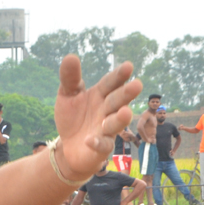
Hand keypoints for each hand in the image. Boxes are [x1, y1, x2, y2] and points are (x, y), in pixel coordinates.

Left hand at [53, 56, 141, 180]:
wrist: (68, 147)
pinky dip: (97, 142)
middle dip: (126, 94)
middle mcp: (107, 111)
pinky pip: (101, 145)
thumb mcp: (67, 96)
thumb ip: (70, 78)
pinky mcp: (101, 148)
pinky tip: (90, 140)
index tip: (128, 66)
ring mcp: (106, 129)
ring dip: (120, 118)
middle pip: (117, 101)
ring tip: (124, 112)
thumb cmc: (72, 118)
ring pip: (115, 123)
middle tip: (137, 85)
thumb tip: (70, 56)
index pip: (111, 83)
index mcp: (100, 95)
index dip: (118, 76)